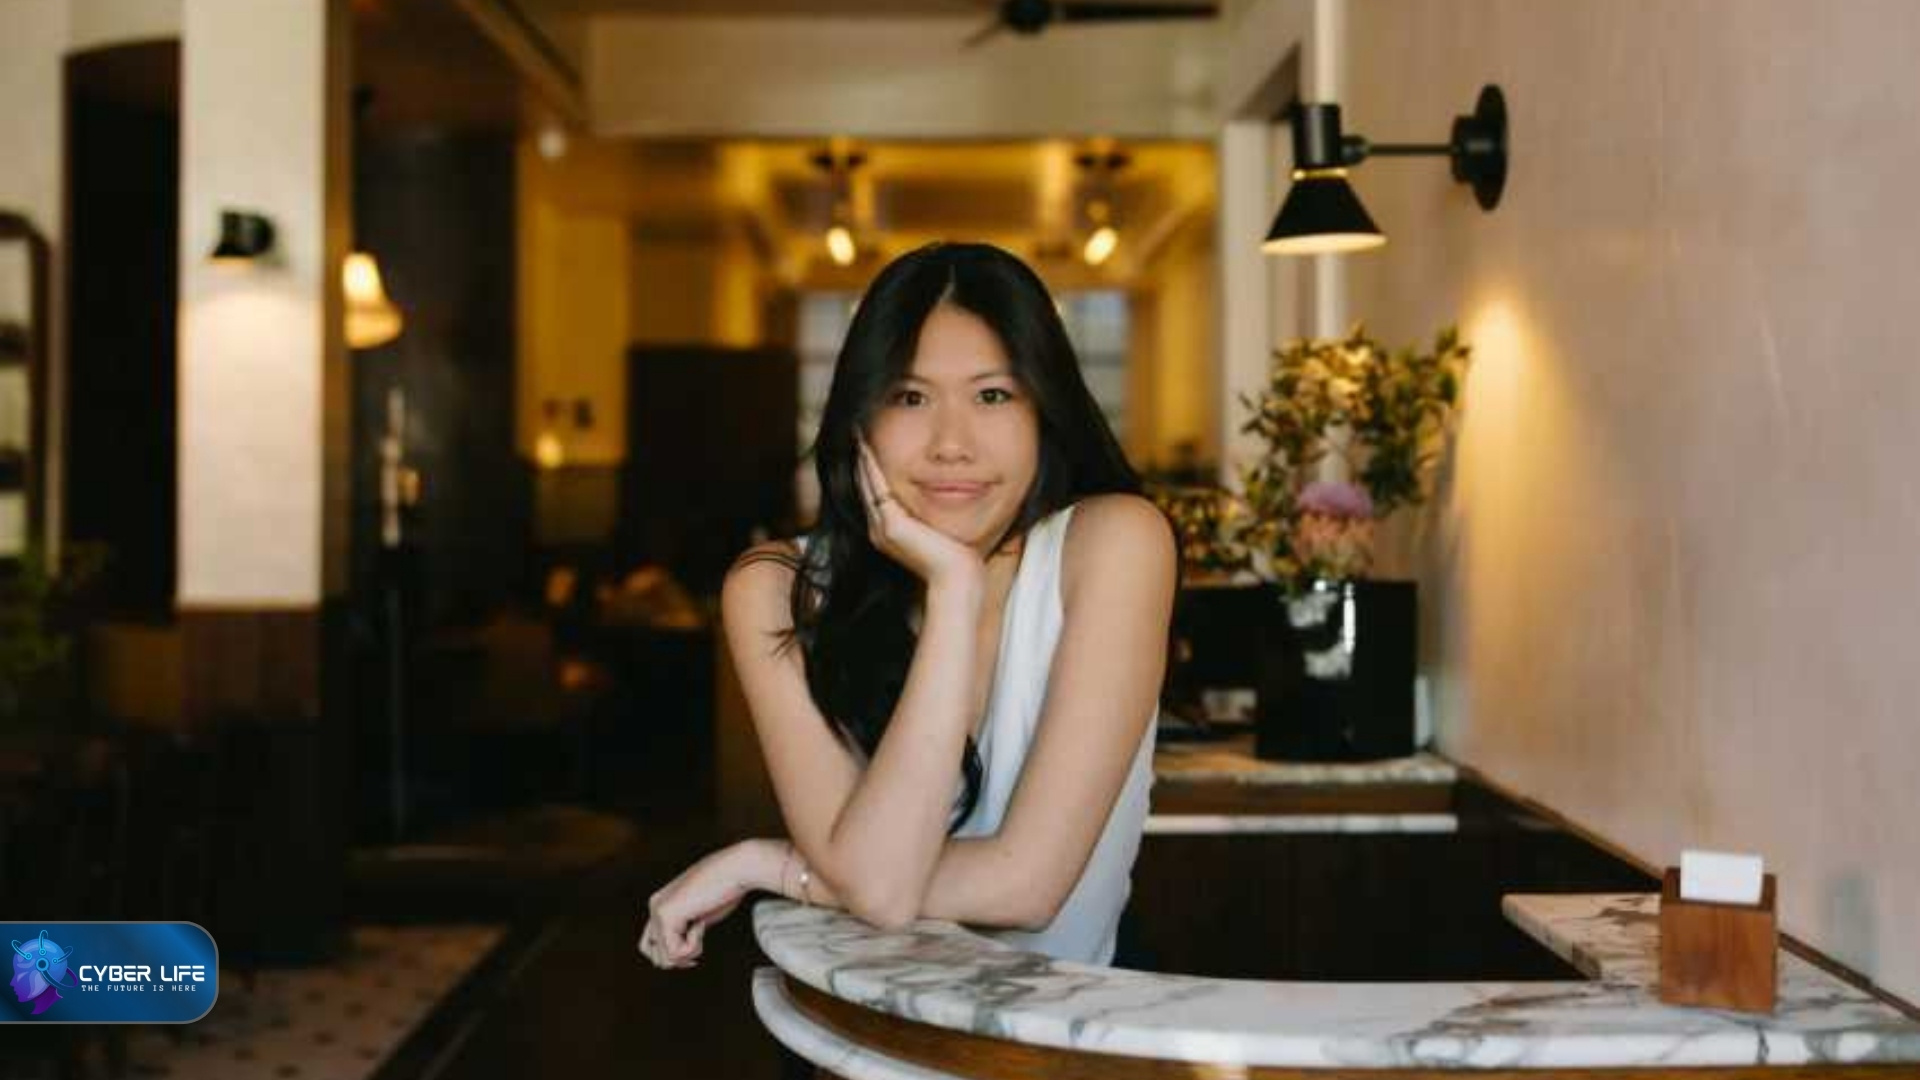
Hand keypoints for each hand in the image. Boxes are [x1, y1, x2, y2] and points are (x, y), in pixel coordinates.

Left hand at [638, 842, 755, 969]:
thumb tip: (682, 958)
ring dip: (688, 952)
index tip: (694, 955)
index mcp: (661, 903)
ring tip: (700, 930)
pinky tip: (700, 924)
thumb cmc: (727, 887)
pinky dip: (693, 945)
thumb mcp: (701, 914)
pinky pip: (675, 952)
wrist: (736, 869)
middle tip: (698, 944)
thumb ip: (687, 929)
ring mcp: (658, 910)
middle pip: (657, 956)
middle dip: (680, 958)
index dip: (673, 957)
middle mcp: (655, 906)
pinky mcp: (667, 915)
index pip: (650, 945)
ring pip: (665, 958)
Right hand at [855, 432, 984, 592]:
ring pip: (865, 484)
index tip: (868, 442)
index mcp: (889, 530)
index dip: (869, 467)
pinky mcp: (890, 527)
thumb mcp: (940, 527)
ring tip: (857, 434)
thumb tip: (949, 489)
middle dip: (861, 458)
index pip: (874, 491)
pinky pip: (875, 488)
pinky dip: (870, 466)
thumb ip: (932, 512)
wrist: (959, 579)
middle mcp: (880, 529)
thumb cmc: (957, 556)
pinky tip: (867, 446)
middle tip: (856, 430)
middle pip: (864, 485)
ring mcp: (882, 528)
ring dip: (861, 457)